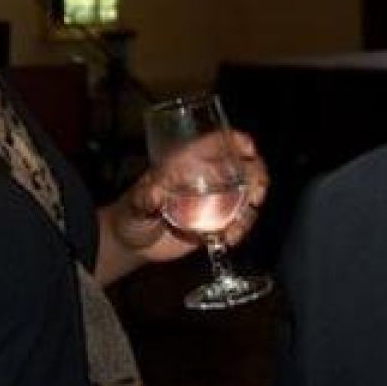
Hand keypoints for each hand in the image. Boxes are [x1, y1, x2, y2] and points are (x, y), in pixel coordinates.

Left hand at [111, 129, 269, 263]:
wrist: (131, 244)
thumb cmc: (129, 214)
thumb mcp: (134, 203)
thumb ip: (144, 198)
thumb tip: (153, 193)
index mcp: (186, 164)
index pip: (216, 143)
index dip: (236, 141)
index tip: (248, 150)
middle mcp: (205, 179)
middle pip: (242, 168)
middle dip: (256, 178)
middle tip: (255, 197)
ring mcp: (212, 202)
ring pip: (245, 197)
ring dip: (249, 212)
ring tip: (234, 230)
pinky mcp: (214, 224)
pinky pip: (237, 223)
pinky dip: (240, 230)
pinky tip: (228, 240)